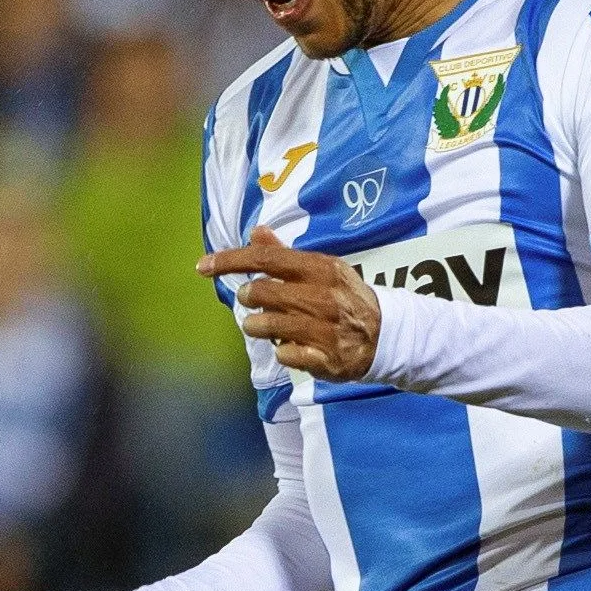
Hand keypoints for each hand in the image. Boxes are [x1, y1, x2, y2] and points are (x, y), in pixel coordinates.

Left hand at [199, 226, 382, 379]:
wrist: (387, 335)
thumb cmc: (345, 298)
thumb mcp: (322, 269)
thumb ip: (286, 253)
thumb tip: (255, 231)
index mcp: (320, 268)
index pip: (267, 258)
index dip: (230, 260)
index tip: (203, 266)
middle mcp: (322, 297)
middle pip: (261, 293)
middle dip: (248, 298)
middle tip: (252, 300)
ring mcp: (324, 329)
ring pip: (266, 326)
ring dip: (256, 326)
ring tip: (262, 324)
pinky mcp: (325, 359)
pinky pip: (284, 354)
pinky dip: (280, 350)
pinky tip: (289, 346)